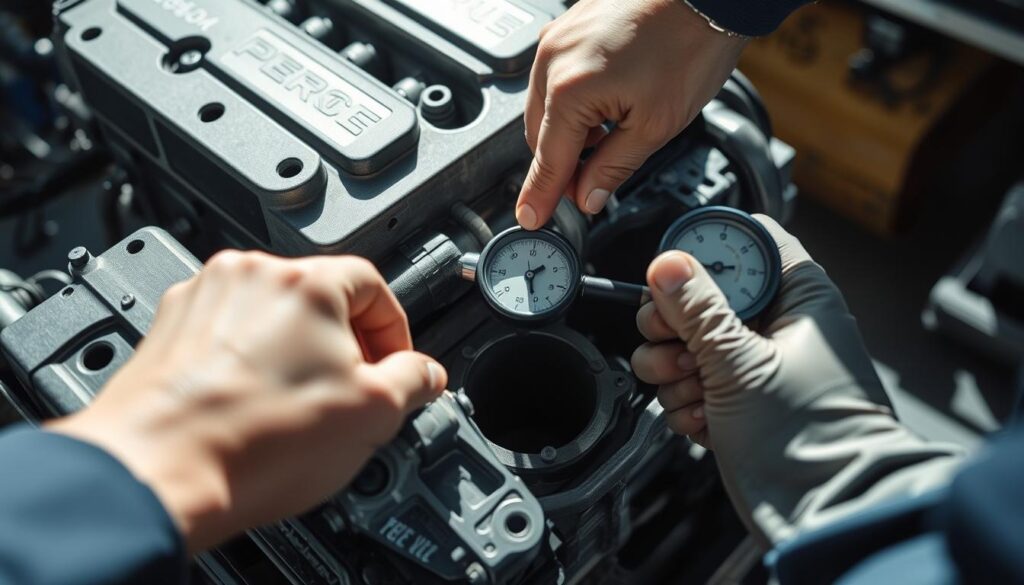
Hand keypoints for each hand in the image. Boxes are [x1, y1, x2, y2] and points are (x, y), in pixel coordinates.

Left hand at [47, 252, 446, 551]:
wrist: (158, 470)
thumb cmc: (253, 441)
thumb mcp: (373, 414)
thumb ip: (413, 380)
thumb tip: (424, 372)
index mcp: (307, 282)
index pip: (374, 285)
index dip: (394, 330)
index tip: (394, 364)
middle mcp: (251, 275)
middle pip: (320, 297)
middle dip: (344, 344)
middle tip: (350, 391)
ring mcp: (204, 298)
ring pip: (271, 315)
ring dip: (294, 352)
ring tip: (295, 405)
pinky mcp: (169, 328)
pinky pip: (227, 333)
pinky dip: (247, 361)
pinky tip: (253, 404)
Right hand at [515, 0, 747, 229]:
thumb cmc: (690, 44)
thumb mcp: (656, 125)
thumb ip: (613, 167)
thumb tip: (589, 196)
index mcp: (570, 90)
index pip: (548, 160)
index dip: (541, 196)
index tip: (532, 219)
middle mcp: (553, 59)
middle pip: (539, 135)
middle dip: (562, 164)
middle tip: (589, 186)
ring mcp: (558, 38)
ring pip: (545, 106)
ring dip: (568, 132)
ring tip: (609, 138)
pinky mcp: (569, 26)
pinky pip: (556, 77)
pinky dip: (573, 102)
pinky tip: (607, 105)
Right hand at [632, 216, 960, 544]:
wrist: (824, 515)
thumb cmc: (812, 439)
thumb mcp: (743, 363)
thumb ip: (698, 309)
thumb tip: (666, 263)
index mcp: (798, 297)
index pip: (747, 243)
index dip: (705, 252)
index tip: (674, 276)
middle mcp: (775, 325)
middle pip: (701, 294)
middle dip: (674, 325)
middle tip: (680, 347)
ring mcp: (752, 365)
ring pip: (685, 342)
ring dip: (674, 370)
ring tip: (699, 392)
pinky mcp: (734, 402)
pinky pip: (688, 383)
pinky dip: (686, 401)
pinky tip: (705, 419)